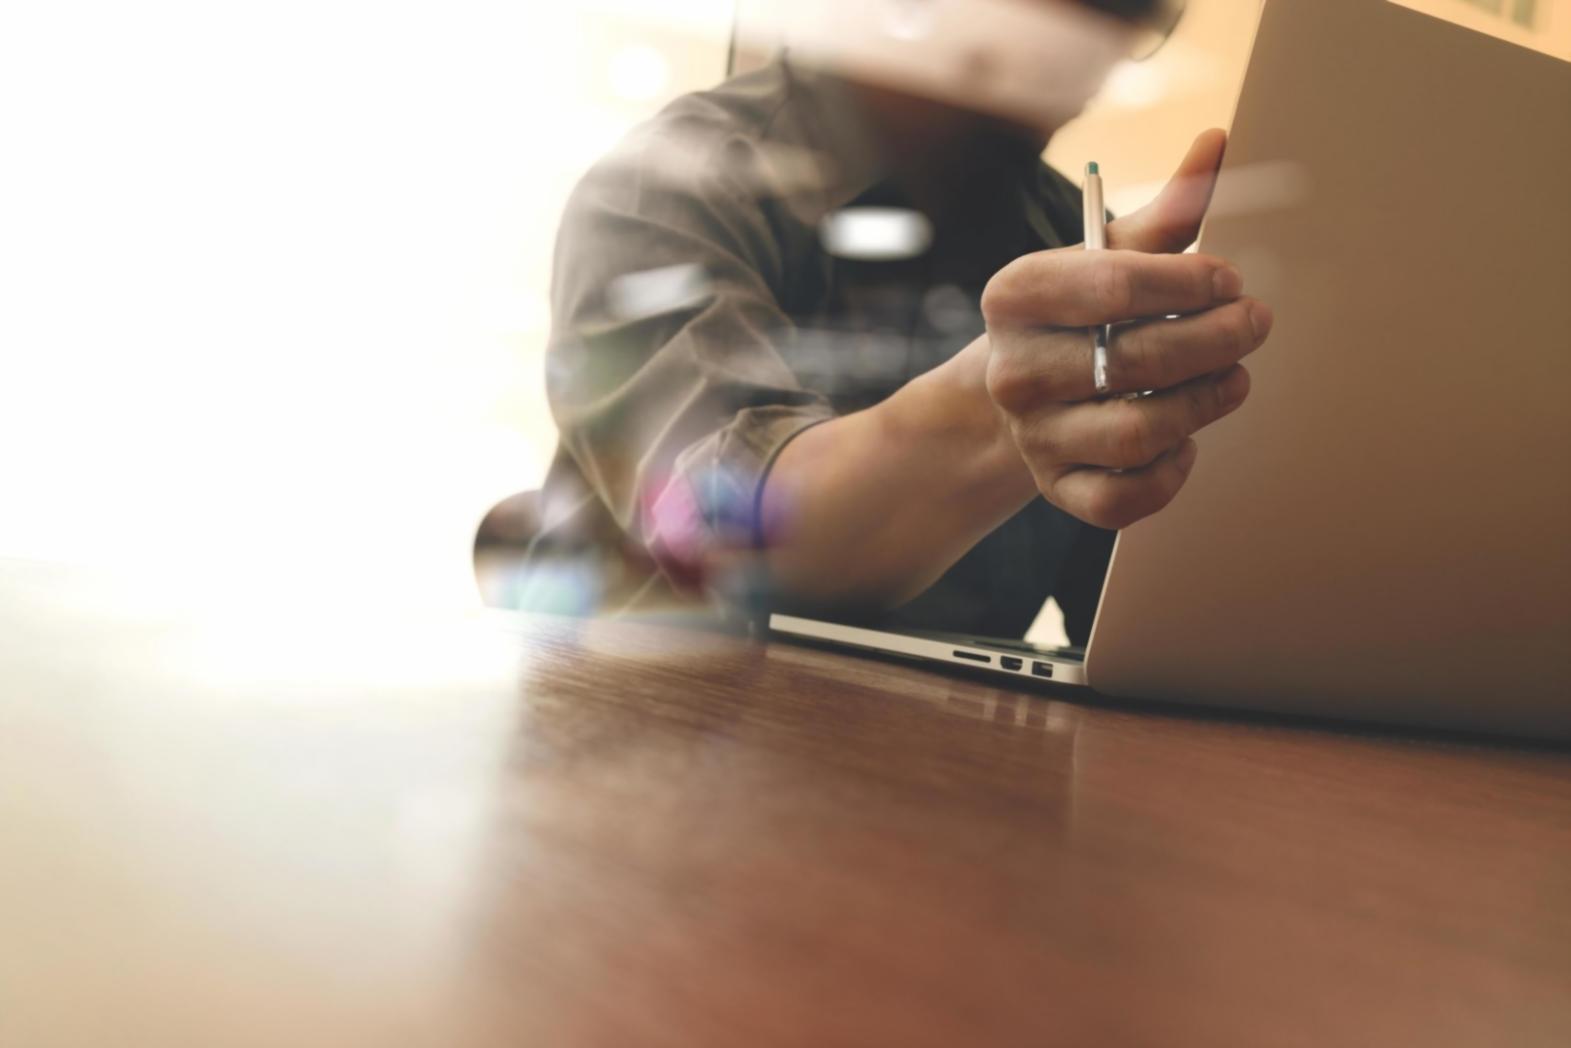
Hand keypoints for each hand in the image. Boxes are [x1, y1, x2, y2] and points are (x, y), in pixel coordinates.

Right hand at [979, 129, 1272, 529]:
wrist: (1020, 392)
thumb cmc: (1080, 312)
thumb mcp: (1110, 257)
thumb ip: (1167, 211)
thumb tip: (1217, 141)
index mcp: (1015, 295)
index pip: (1113, 285)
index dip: (1189, 282)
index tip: (1230, 279)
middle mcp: (1011, 370)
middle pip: (1136, 361)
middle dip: (1217, 340)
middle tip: (1255, 323)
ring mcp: (1031, 436)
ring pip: (1139, 432)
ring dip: (1206, 403)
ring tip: (1234, 377)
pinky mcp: (1056, 490)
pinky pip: (1125, 498)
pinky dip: (1171, 473)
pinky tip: (1186, 442)